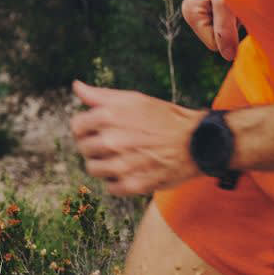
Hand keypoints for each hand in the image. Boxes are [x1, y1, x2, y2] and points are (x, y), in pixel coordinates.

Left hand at [71, 80, 203, 195]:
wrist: (197, 142)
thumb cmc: (166, 118)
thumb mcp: (135, 99)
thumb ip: (102, 96)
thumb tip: (77, 87)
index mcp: (109, 116)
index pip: (76, 127)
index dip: (85, 128)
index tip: (96, 131)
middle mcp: (113, 140)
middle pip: (83, 149)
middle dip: (94, 147)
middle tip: (111, 146)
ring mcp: (123, 164)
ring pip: (93, 170)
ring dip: (103, 166)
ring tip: (118, 160)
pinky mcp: (135, 184)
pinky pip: (111, 188)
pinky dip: (117, 183)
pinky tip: (128, 173)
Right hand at [181, 0, 238, 60]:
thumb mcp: (225, 2)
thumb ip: (225, 30)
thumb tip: (228, 57)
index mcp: (191, 13)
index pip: (215, 45)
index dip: (229, 35)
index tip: (234, 13)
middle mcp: (194, 12)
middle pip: (220, 39)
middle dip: (233, 27)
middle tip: (237, 4)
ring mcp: (205, 7)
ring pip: (227, 30)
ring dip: (238, 18)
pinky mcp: (216, 2)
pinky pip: (231, 19)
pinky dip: (240, 11)